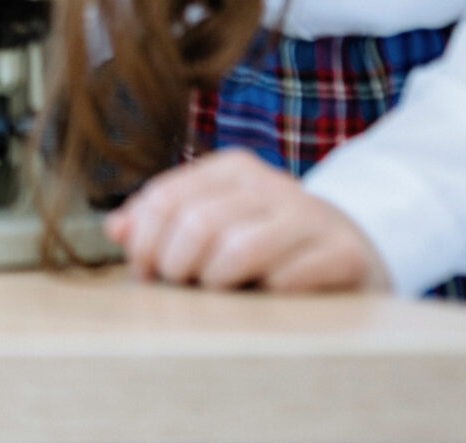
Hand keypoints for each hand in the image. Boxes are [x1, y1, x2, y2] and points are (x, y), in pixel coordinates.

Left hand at [106, 148, 388, 292]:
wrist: (350, 246)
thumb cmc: (265, 240)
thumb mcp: (213, 222)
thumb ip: (161, 223)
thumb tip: (115, 229)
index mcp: (232, 170)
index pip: (167, 197)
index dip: (144, 240)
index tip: (143, 271)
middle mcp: (271, 184)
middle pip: (199, 224)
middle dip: (177, 263)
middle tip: (178, 284)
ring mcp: (310, 217)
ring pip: (240, 249)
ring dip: (217, 279)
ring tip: (215, 289)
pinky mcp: (343, 253)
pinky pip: (289, 276)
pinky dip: (266, 292)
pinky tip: (265, 295)